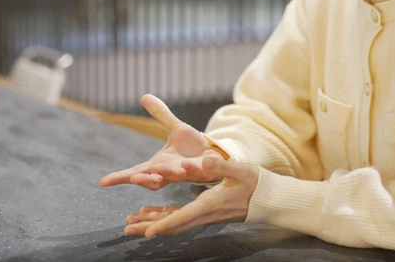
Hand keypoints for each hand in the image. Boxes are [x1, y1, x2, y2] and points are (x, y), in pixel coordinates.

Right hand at [100, 94, 225, 189]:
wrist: (217, 152)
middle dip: (143, 179)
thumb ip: (161, 114)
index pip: (136, 172)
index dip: (120, 177)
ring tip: (158, 169)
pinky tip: (188, 164)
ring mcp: (187, 175)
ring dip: (166, 174)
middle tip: (133, 177)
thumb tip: (145, 96)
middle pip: (152, 180)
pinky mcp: (204, 172)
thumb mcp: (176, 128)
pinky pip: (199, 173)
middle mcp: (170, 173)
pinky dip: (194, 169)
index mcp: (159, 165)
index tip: (103, 182)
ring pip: (174, 178)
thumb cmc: (193, 146)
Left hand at [123, 156, 258, 236]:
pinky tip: (151, 213)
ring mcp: (205, 214)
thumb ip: (221, 166)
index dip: (164, 225)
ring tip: (131, 223)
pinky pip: (180, 216)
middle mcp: (205, 213)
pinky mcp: (206, 211)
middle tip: (127, 229)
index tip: (146, 232)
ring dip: (152, 223)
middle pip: (173, 224)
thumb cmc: (256, 183)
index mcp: (210, 203)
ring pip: (174, 222)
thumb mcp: (240, 170)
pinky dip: (164, 216)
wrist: (267, 197)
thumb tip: (201, 161)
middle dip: (149, 227)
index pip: (183, 217)